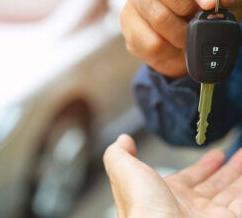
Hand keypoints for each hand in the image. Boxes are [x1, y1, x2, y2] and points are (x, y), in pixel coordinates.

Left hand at [104, 134, 241, 217]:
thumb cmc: (143, 208)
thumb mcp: (125, 173)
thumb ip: (120, 155)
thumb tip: (124, 139)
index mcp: (166, 196)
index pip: (190, 179)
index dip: (203, 166)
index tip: (216, 155)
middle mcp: (189, 209)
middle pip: (214, 186)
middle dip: (228, 171)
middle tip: (239, 156)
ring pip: (231, 193)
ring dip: (240, 176)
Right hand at [120, 0, 241, 77]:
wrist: (177, 41)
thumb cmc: (199, 13)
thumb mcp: (222, 2)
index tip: (209, 3)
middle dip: (183, 5)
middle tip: (194, 19)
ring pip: (157, 16)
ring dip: (180, 34)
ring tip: (186, 36)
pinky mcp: (127, 24)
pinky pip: (151, 42)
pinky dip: (169, 50)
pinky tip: (171, 46)